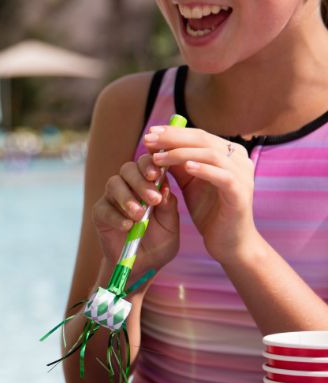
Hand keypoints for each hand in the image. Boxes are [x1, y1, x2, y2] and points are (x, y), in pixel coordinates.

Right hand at [92, 154, 179, 275]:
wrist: (142, 266)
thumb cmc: (159, 243)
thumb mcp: (171, 226)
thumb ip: (169, 207)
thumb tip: (165, 186)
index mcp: (149, 184)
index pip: (147, 163)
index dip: (150, 163)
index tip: (157, 175)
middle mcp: (129, 186)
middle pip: (128, 169)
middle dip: (140, 181)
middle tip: (153, 199)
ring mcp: (112, 199)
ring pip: (114, 184)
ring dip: (127, 198)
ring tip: (139, 216)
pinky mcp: (100, 214)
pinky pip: (104, 208)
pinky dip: (116, 216)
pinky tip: (127, 226)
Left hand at [144, 125, 255, 264]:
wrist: (228, 241)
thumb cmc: (209, 211)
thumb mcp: (189, 183)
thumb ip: (178, 165)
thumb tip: (156, 146)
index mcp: (228, 153)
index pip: (198, 135)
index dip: (173, 132)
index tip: (149, 133)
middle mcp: (238, 159)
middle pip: (204, 139)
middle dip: (173, 138)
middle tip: (148, 140)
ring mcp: (243, 175)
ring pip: (211, 154)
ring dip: (181, 153)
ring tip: (158, 158)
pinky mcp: (241, 192)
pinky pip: (223, 176)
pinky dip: (204, 169)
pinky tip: (185, 167)